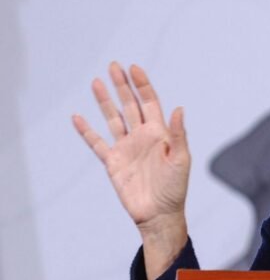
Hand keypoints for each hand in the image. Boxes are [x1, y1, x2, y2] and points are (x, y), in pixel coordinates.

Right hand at [72, 62, 190, 277]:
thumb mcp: (181, 160)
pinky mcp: (112, 162)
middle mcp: (142, 137)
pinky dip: (86, 130)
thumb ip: (178, 134)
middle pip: (130, 105)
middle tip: (114, 65)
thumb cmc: (175, 188)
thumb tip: (179, 108)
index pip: (150, 103)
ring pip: (113, 118)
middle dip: (122, 85)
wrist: (159, 214)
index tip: (134, 68)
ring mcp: (126, 148)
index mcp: (160, 134)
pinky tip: (78, 117)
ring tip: (96, 81)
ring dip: (105, 100)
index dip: (143, 85)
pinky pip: (97, 142)